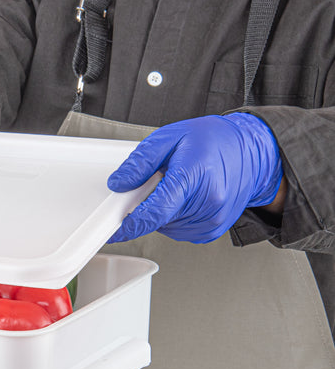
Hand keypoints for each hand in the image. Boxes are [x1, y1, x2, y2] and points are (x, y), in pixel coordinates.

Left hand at [107, 113, 282, 243]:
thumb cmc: (213, 141)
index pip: (155, 211)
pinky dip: (175, 217)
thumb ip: (141, 162)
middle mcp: (207, 203)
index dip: (131, 224)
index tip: (115, 231)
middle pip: (158, 218)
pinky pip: (179, 230)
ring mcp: (212, 220)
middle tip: (162, 181)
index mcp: (194, 177)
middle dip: (149, 204)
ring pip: (167, 226)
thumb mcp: (170, 137)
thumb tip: (118, 183)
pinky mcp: (212, 230)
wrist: (252, 153)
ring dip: (163, 210)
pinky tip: (188, 198)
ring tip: (181, 186)